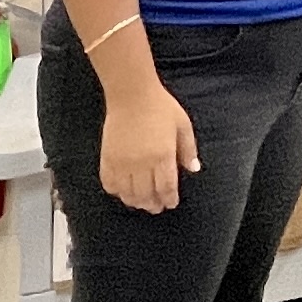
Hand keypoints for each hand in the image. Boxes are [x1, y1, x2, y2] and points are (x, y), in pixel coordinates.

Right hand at [100, 81, 200, 211]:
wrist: (132, 94)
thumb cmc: (160, 107)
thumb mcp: (183, 125)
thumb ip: (188, 149)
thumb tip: (193, 169)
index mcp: (163, 156)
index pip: (167, 188)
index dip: (169, 199)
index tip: (171, 203)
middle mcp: (142, 163)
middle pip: (147, 194)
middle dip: (153, 204)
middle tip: (157, 207)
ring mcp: (123, 162)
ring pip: (128, 193)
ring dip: (136, 201)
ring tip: (141, 202)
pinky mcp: (107, 158)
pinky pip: (109, 183)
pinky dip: (116, 191)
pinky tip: (123, 191)